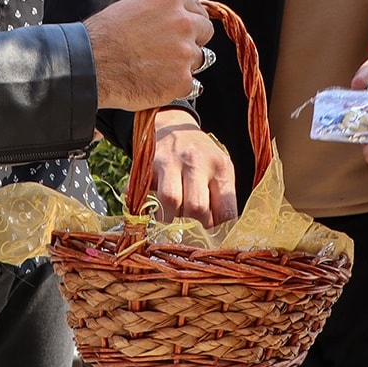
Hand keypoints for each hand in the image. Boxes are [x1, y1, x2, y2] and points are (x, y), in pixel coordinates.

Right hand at [83, 0, 214, 112]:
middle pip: (205, 32)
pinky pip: (191, 85)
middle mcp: (183, 23)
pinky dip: (177, 86)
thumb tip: (173, 19)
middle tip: (173, 50)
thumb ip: (160, 11)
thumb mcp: (132, 7)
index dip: (190, 21)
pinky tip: (158, 84)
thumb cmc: (103, 35)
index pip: (198, 9)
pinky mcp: (182, 81)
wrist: (90, 64)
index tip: (185, 30)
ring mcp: (185, 53)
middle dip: (193, 40)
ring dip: (184, 64)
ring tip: (159, 68)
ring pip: (199, 59)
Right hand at [148, 110, 237, 225]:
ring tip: (173, 218)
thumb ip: (222, 200)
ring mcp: (168, 162)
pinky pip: (142, 195)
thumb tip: (221, 236)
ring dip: (170, 218)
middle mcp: (195, 162)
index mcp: (220, 167)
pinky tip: (152, 208)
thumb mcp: (219, 170)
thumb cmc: (201, 157)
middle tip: (192, 227)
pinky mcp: (146, 165)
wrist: (174, 127)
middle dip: (194, 226)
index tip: (213, 239)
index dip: (218, 232)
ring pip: (170, 201)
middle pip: (196, 207)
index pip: (225, 210)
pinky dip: (145, 209)